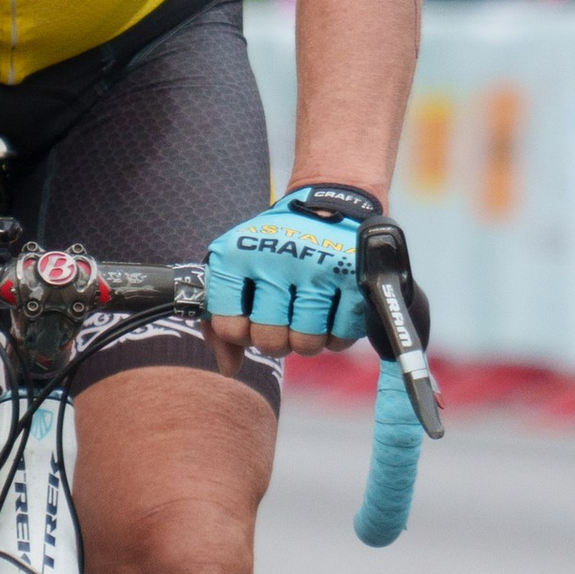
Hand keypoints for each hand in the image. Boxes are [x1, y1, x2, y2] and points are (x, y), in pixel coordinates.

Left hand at [204, 187, 377, 355]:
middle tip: (283, 321)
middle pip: (270, 340)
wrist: (329, 205)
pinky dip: (336, 335)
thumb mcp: (237, 269)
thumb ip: (220, 319)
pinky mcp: (354, 278)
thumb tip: (229, 368)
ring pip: (307, 344)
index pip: (230, 327)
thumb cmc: (274, 248)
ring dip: (307, 340)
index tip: (250, 316)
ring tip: (307, 317)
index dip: (241, 332)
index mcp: (238, 255)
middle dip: (276, 340)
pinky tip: (330, 313)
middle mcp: (277, 259)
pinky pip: (340, 337)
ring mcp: (319, 268)